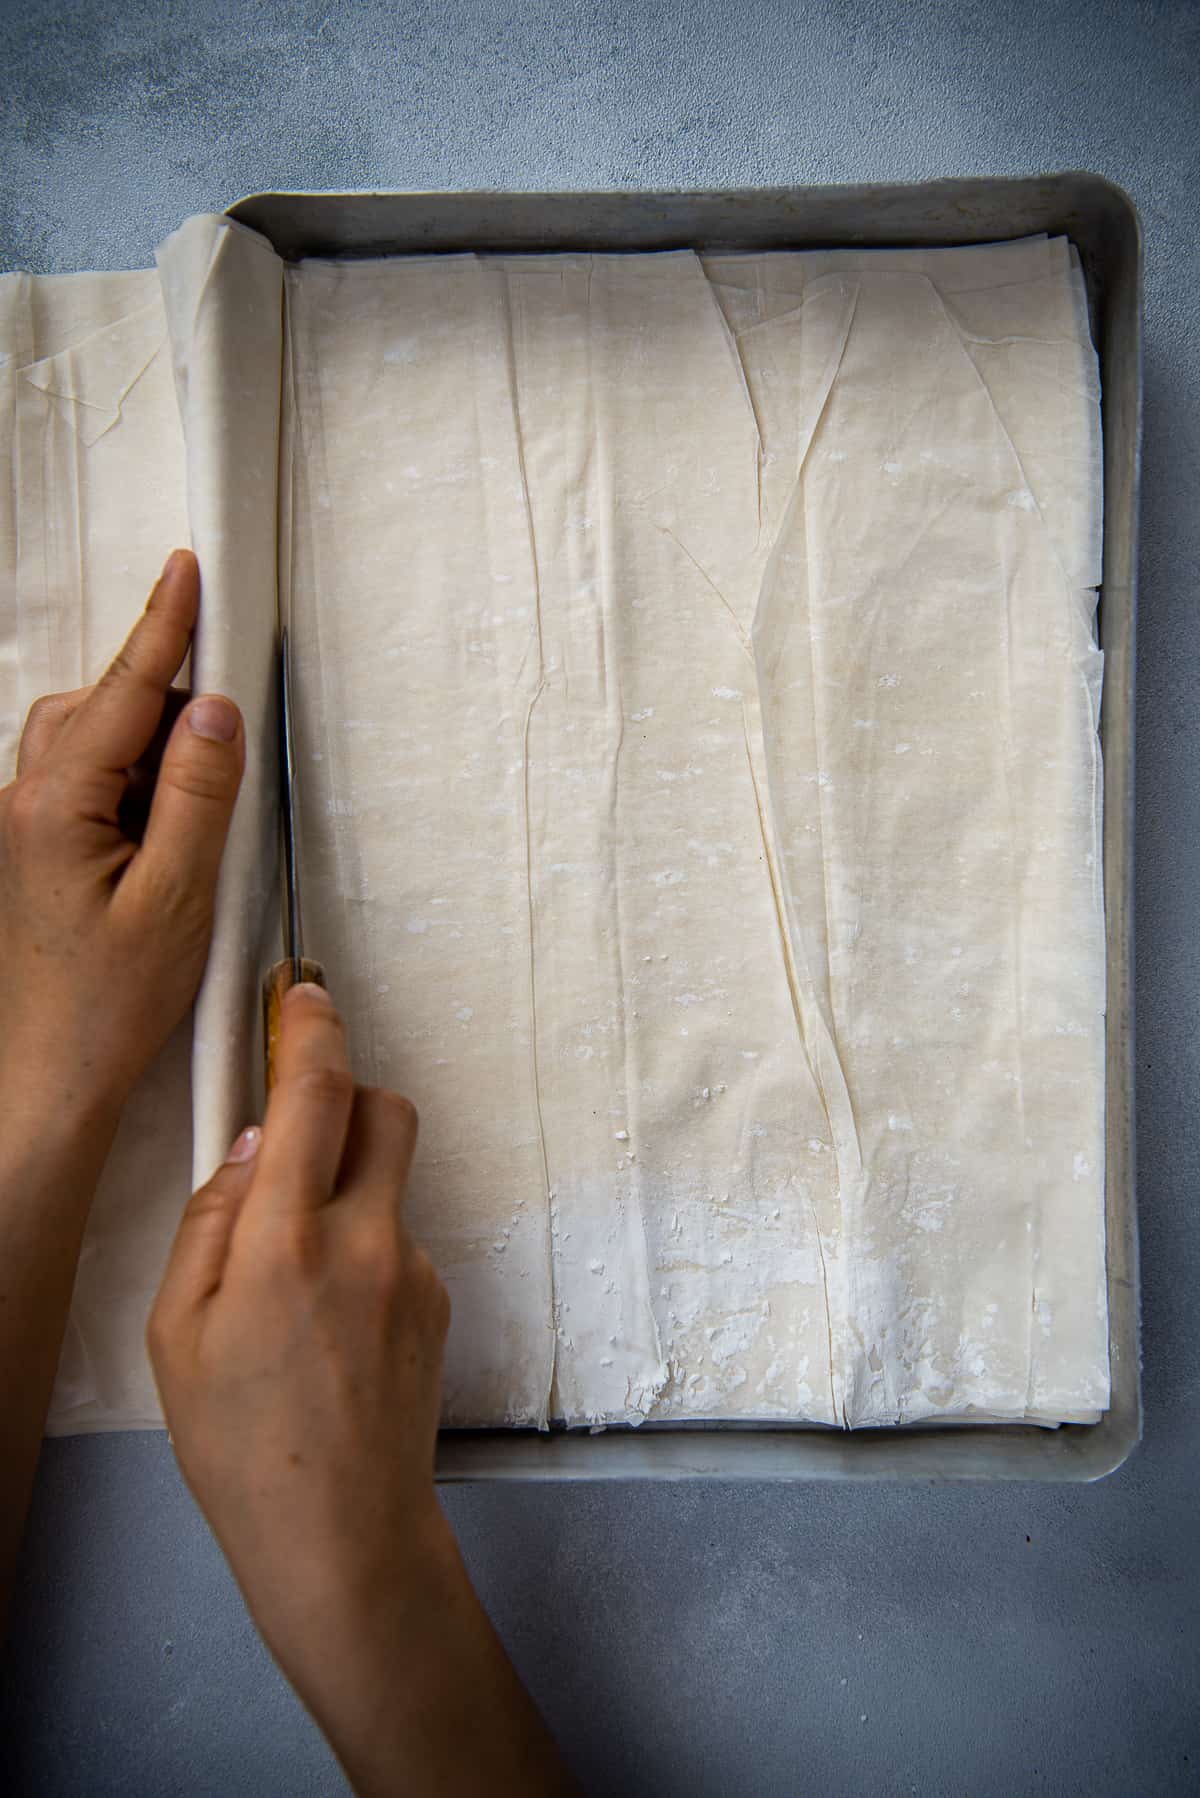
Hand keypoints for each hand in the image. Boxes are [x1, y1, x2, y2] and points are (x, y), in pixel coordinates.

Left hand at [0, 549, 243, 1125]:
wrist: (43, 1082)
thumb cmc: (102, 1008)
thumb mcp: (177, 899)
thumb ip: (198, 795)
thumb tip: (213, 711)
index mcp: (52, 807)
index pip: (121, 692)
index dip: (162, 627)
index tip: (186, 570)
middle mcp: (19, 807)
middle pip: (97, 711)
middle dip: (158, 707)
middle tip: (220, 744)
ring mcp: (17, 832)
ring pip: (84, 749)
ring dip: (141, 755)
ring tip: (187, 824)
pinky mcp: (27, 857)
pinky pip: (77, 790)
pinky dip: (123, 791)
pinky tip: (156, 844)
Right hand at [149, 985, 570, 1797]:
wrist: (342, 1536)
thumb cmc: (243, 1446)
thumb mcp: (174, 1334)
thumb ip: (210, 1220)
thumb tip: (249, 1146)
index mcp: (285, 1243)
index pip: (314, 1094)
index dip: (312, 1026)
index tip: (304, 995)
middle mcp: (364, 1241)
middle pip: (384, 1109)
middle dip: (346, 1096)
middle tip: (298, 1137)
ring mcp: (414, 1270)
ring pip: (391, 1178)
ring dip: (349, 1184)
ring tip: (297, 1275)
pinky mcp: (439, 1300)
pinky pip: (400, 1238)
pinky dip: (365, 1249)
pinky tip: (329, 1325)